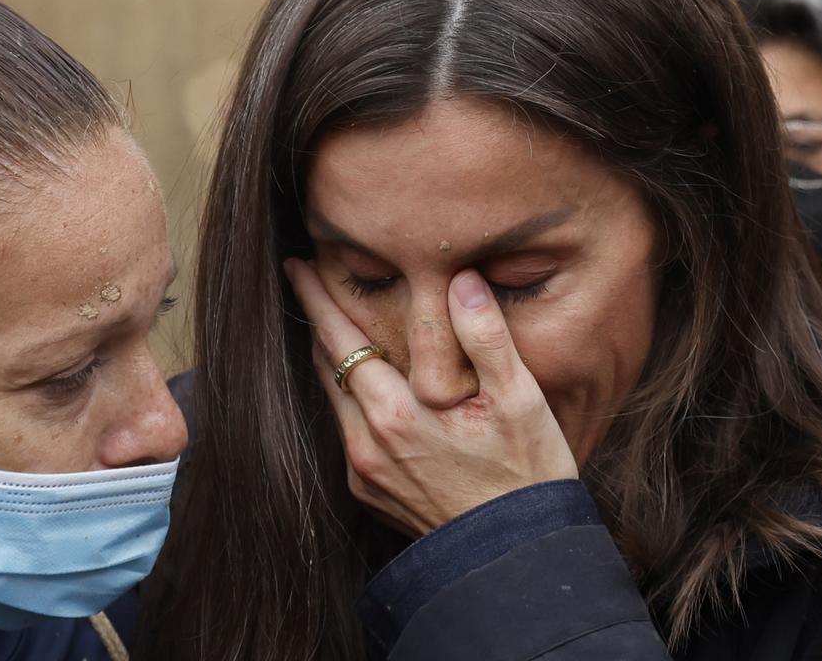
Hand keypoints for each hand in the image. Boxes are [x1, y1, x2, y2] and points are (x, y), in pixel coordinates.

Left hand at [285, 259, 578, 535]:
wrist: (515, 556)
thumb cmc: (525, 475)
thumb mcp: (520, 400)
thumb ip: (486, 335)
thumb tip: (462, 279)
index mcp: (395, 414)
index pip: (340, 340)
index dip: (316, 299)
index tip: (296, 266)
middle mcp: (366, 443)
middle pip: (326, 366)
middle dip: (318, 322)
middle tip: (311, 282)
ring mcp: (362, 472)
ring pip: (334, 400)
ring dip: (334, 361)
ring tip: (337, 326)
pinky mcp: (368, 492)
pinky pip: (347, 432)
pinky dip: (352, 401)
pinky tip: (369, 386)